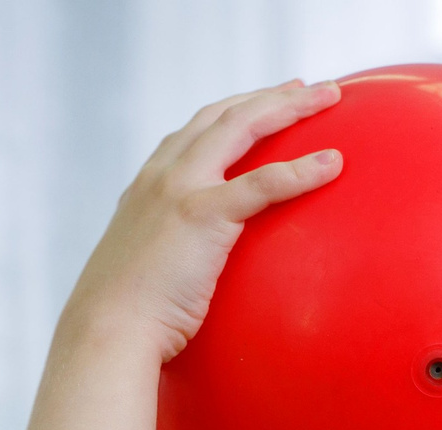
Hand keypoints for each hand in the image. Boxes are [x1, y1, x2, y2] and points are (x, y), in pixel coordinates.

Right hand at [63, 79, 344, 359]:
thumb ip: (171, 255)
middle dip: (269, 96)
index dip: (233, 112)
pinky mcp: (203, 213)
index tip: (266, 102)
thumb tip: (193, 274)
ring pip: (242, 127)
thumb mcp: (147, 271)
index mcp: (147, 185)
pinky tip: (333, 163)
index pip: (196, 131)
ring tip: (331, 98)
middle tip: (310, 89)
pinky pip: (264, 183)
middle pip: (224, 116)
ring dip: (289, 107)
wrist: (108, 329)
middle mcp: (162, 174)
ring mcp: (180, 188)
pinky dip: (301, 169)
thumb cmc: (129, 318)